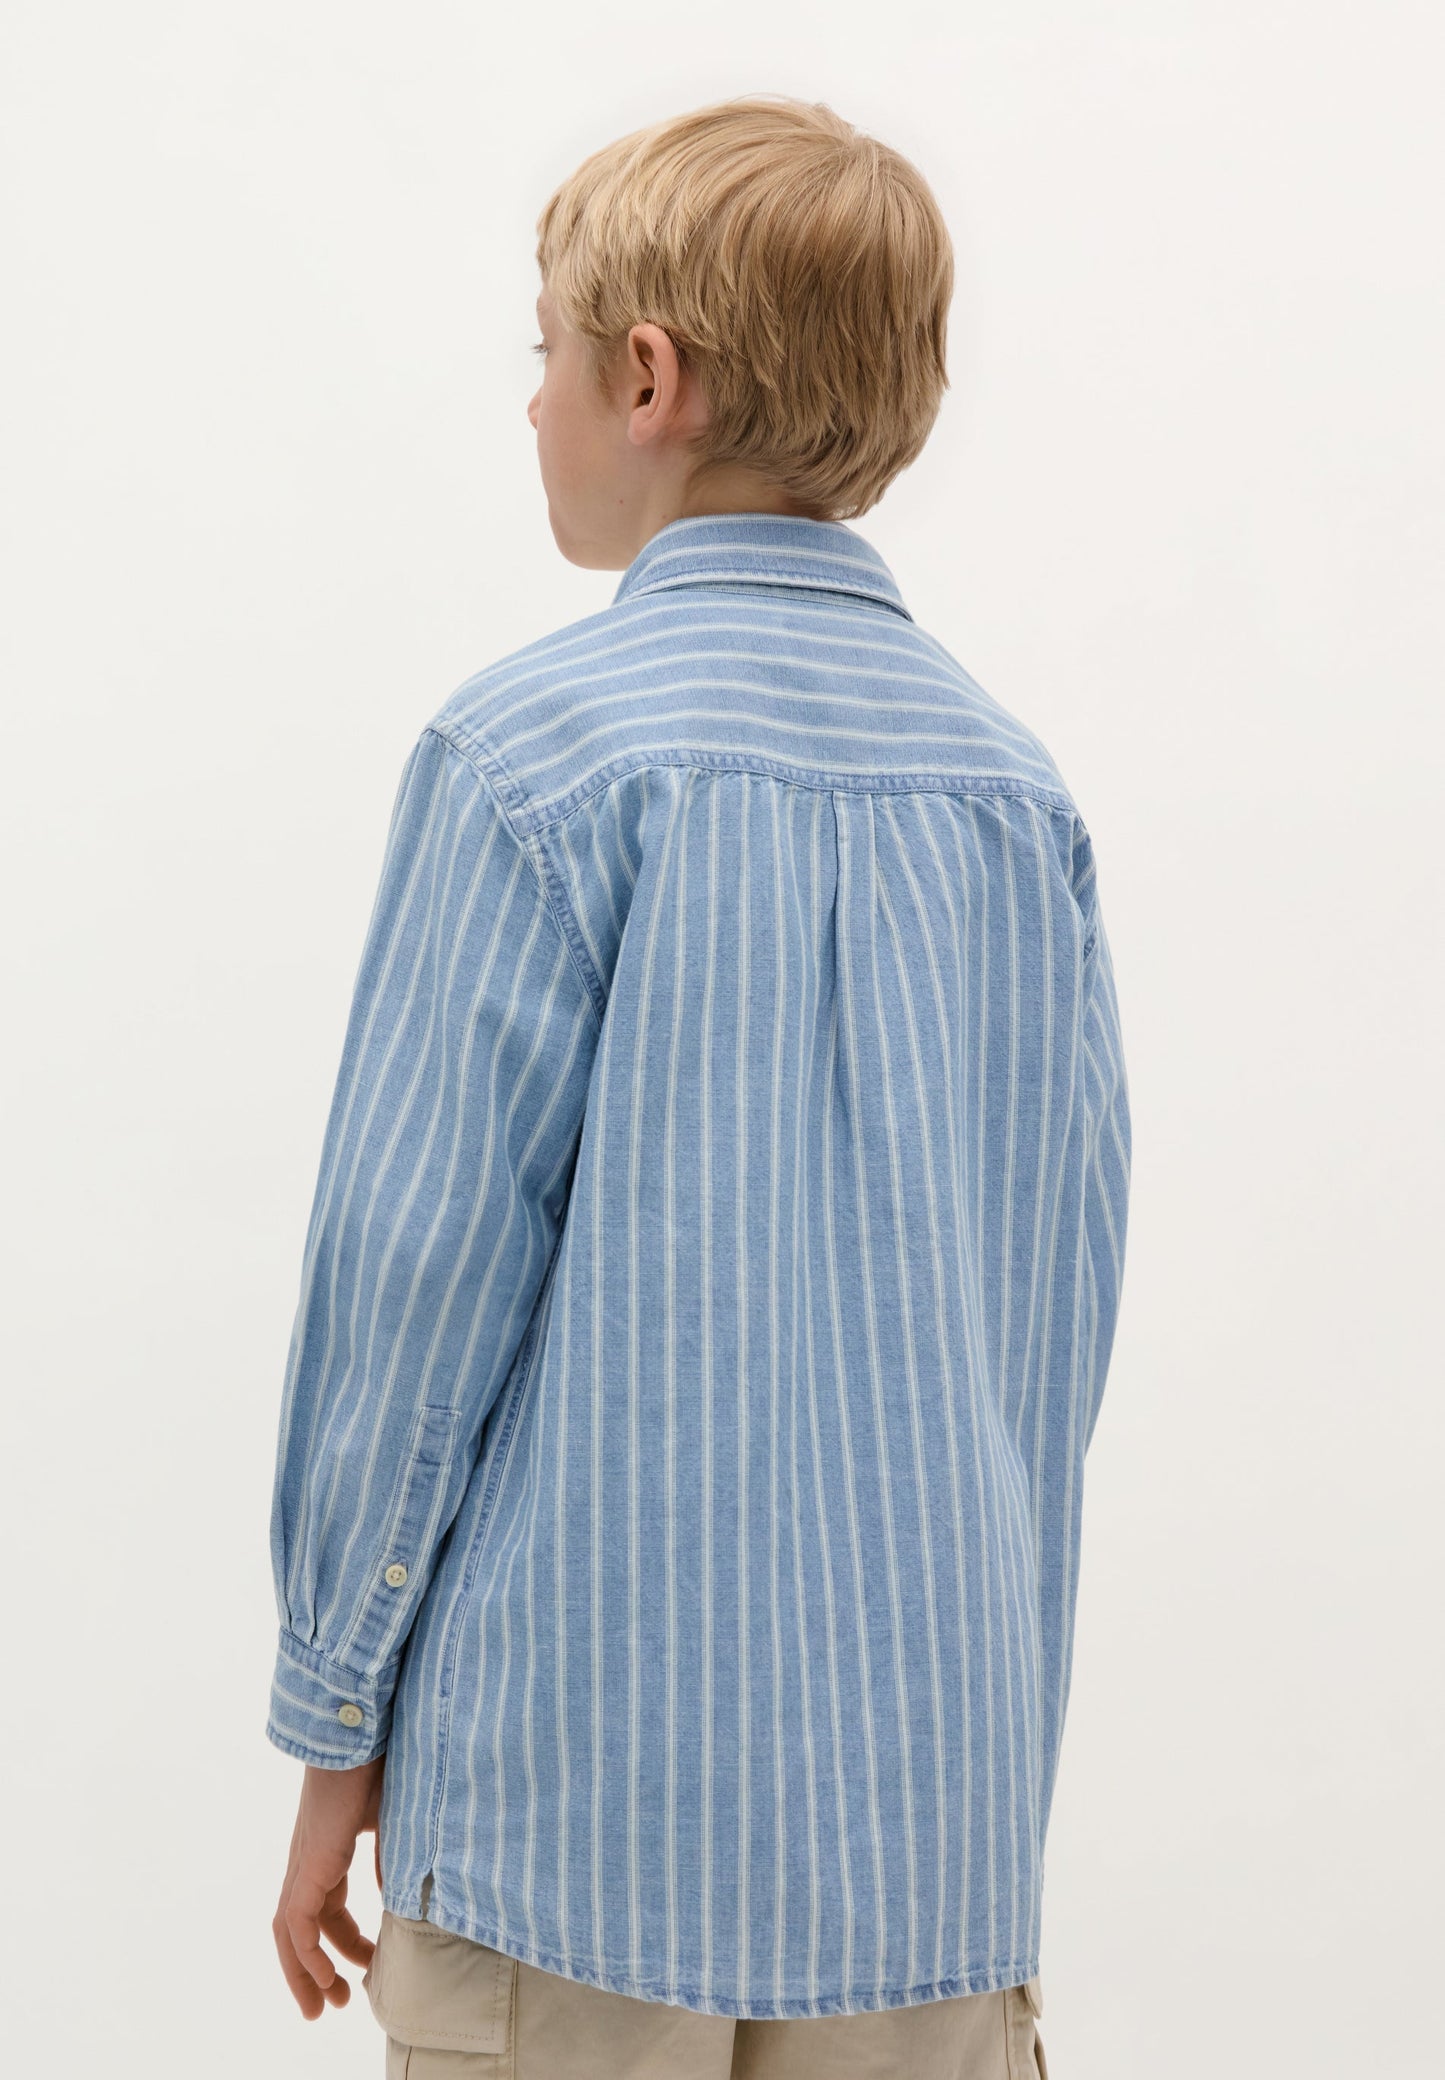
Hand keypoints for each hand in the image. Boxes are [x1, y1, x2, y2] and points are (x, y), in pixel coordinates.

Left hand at [273, 1753, 385, 2019]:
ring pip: (291, 1933)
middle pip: (300, 1930)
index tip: (370, 1963)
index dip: (344, 1942)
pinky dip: (307, 1954)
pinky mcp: (308, 1865)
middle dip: (316, 1970)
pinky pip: (297, 1924)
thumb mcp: (392, 1820)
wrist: (360, 1733)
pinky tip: (325, 1976)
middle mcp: (308, 1864)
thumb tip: (398, 1896)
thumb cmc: (379, 1764)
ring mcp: (305, 1865)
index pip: (327, 1909)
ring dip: (305, 1973)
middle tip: (336, 2002)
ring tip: (325, 2007)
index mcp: (326, 1852)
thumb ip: (391, 1857)